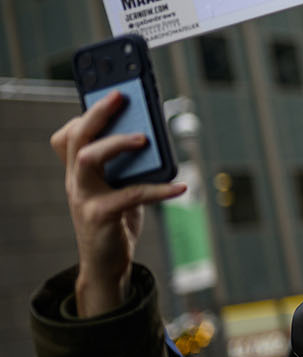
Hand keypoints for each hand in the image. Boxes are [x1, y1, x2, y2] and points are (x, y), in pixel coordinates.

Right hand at [50, 91, 185, 316]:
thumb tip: (154, 135)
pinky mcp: (100, 217)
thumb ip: (129, 164)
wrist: (106, 265)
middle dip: (97, 114)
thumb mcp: (119, 187)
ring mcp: (84, 199)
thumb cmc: (116, 220)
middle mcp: (75, 181)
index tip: (111, 92)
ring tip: (144, 137)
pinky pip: (130, 196)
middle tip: (121, 97)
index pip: (68, 135)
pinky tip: (181, 186)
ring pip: (88, 159)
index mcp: (78, 172)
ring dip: (115, 143)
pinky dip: (159, 189)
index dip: (85, 113)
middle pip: (76, 138)